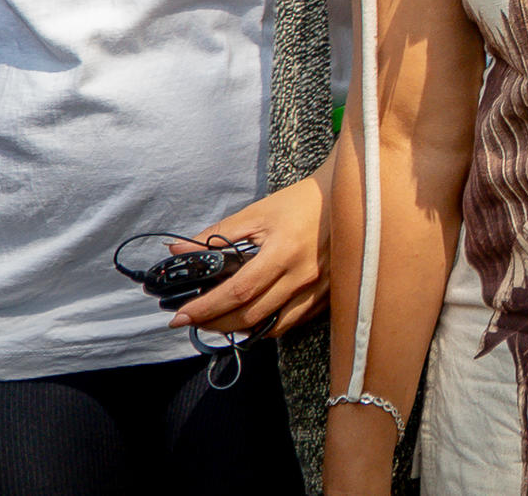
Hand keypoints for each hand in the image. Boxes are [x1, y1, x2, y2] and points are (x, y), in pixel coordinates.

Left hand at [173, 170, 330, 338]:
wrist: (347, 197)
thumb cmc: (302, 201)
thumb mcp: (257, 212)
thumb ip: (217, 234)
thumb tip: (179, 251)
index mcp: (283, 252)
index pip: (238, 292)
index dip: (207, 308)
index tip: (181, 316)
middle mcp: (303, 276)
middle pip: (252, 316)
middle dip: (217, 323)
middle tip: (194, 320)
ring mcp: (318, 289)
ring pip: (274, 327)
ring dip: (242, 329)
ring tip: (220, 321)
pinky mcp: (328, 294)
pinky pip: (294, 322)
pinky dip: (269, 325)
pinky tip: (253, 316)